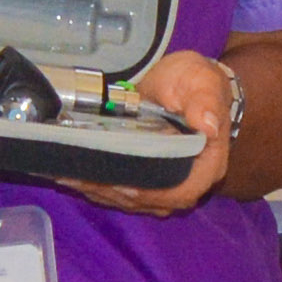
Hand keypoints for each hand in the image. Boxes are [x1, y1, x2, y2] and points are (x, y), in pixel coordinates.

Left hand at [65, 51, 239, 216]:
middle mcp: (191, 180)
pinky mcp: (151, 178)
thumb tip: (208, 125)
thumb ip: (204, 101)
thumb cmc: (194, 80)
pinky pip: (127, 193)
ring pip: (137, 200)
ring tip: (73, 179)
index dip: (154, 193)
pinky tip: (77, 179)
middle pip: (155, 201)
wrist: (183, 80)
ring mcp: (170, 182)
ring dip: (105, 193)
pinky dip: (102, 188)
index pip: (184, 190)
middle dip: (118, 193)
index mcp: (208, 163)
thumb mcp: (201, 81)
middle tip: (85, 179)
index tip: (124, 184)